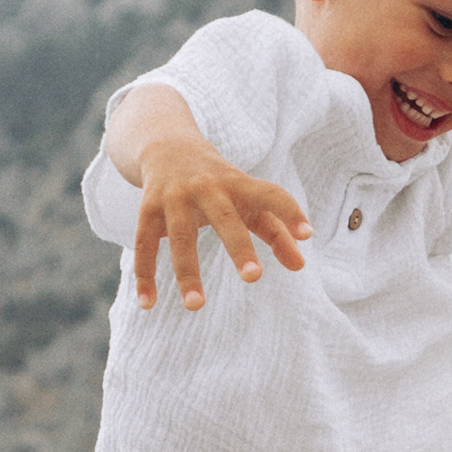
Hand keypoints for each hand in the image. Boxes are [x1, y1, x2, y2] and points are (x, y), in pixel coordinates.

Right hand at [131, 137, 310, 311]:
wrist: (166, 145)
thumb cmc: (218, 183)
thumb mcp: (247, 200)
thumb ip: (276, 232)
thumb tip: (301, 267)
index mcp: (237, 184)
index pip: (269, 193)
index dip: (289, 211)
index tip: (307, 234)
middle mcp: (206, 187)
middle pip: (224, 218)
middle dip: (239, 246)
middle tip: (254, 277)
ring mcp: (174, 197)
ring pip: (180, 238)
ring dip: (187, 272)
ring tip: (196, 306)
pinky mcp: (147, 208)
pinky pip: (144, 244)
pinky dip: (145, 274)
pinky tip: (148, 303)